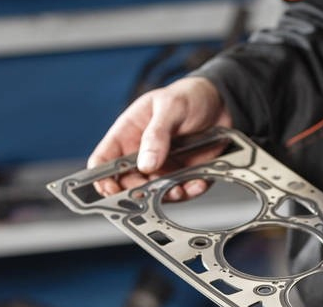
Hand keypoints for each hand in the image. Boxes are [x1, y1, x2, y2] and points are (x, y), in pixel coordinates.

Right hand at [88, 77, 232, 200]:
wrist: (221, 102)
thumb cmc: (189, 96)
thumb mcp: (171, 107)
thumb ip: (156, 134)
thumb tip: (145, 163)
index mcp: (128, 133)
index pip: (103, 160)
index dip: (101, 177)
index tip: (110, 188)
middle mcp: (141, 153)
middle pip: (127, 183)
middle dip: (137, 192)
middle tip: (149, 191)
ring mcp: (162, 166)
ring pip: (154, 192)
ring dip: (165, 195)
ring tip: (177, 189)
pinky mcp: (182, 174)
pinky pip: (182, 191)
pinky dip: (189, 191)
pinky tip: (196, 182)